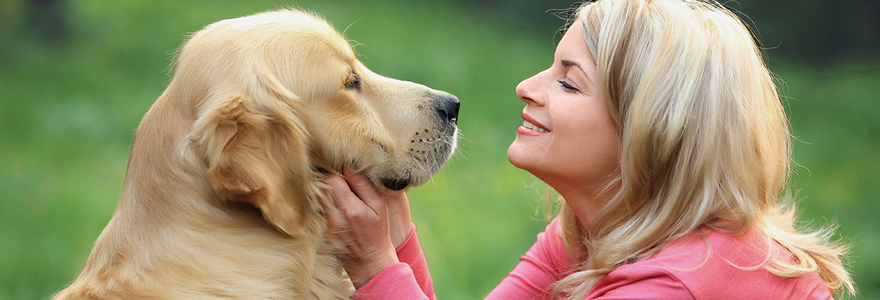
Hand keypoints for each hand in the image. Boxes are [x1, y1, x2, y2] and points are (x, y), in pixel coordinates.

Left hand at [325, 168, 412, 287]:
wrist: (368, 260)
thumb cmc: (377, 231)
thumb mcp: (378, 206)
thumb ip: (363, 185)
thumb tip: (348, 166)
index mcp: (349, 208)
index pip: (332, 178)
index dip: (336, 171)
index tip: (342, 171)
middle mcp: (332, 216)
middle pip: (319, 186)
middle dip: (327, 178)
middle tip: (337, 179)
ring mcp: (323, 224)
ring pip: (315, 196)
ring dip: (322, 190)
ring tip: (334, 191)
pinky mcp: (318, 229)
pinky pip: (314, 208)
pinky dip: (320, 203)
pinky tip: (329, 204)